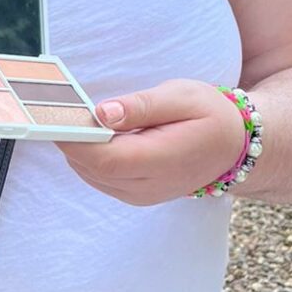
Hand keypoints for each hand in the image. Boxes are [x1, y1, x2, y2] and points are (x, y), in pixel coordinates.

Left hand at [59, 79, 248, 205]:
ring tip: (75, 116)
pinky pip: (99, 177)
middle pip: (90, 168)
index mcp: (161, 160)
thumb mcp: (181, 97)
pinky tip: (93, 133)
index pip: (102, 158)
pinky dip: (89, 156)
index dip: (74, 139)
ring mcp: (140, 195)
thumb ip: (141, 106)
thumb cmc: (211, 116)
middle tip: (59, 107)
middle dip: (70, 139)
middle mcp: (147, 186)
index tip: (56, 114)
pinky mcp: (134, 194)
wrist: (235, 146)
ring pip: (90, 174)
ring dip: (78, 147)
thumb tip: (103, 113)